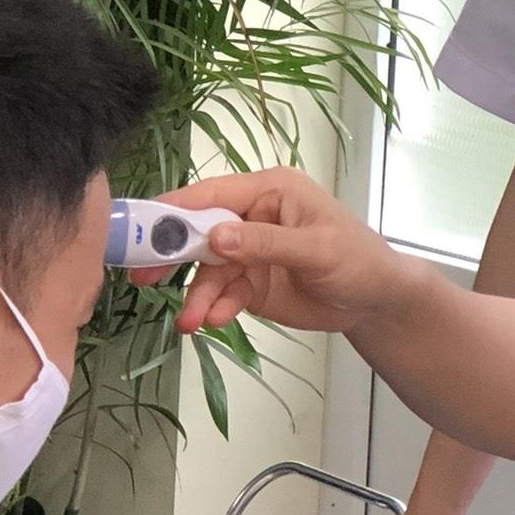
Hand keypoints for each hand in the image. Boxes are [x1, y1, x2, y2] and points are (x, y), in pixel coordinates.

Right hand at [129, 169, 413, 337]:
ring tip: (190, 322)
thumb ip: (266, 243)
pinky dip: (215, 308)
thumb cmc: (358, 260)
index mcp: (268, 191)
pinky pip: (223, 294)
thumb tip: (215, 238)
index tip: (138, 229)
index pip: (210, 196)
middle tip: (140, 278)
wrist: (376, 302)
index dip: (172, 211)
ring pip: (208, 271)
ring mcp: (248, 252)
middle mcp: (251, 217)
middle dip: (170, 255)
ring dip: (196, 295)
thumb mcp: (317, 250)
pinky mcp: (250, 283)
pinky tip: (215, 322)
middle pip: (197, 231)